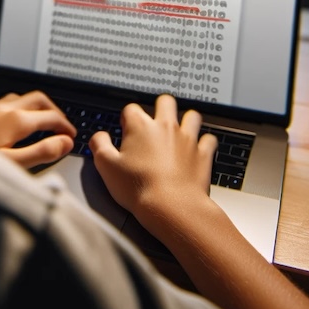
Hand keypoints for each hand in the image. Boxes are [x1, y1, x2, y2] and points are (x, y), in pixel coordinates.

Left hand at [0, 91, 75, 167]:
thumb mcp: (12, 164)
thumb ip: (41, 153)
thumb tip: (64, 143)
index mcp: (16, 120)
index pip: (51, 117)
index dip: (66, 127)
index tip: (72, 137)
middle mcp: (4, 110)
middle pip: (39, 99)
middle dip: (55, 111)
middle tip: (63, 126)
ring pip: (21, 98)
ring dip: (36, 107)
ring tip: (42, 123)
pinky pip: (6, 103)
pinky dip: (20, 110)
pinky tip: (15, 124)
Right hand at [90, 94, 217, 229]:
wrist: (171, 206)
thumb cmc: (139, 188)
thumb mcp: (106, 166)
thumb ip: (100, 145)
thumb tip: (99, 136)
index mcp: (141, 127)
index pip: (132, 109)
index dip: (127, 119)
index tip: (126, 131)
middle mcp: (166, 126)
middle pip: (166, 102)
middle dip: (160, 108)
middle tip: (154, 124)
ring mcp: (187, 138)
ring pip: (192, 115)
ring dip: (186, 120)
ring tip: (179, 132)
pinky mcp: (203, 153)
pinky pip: (209, 139)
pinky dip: (204, 142)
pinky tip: (197, 149)